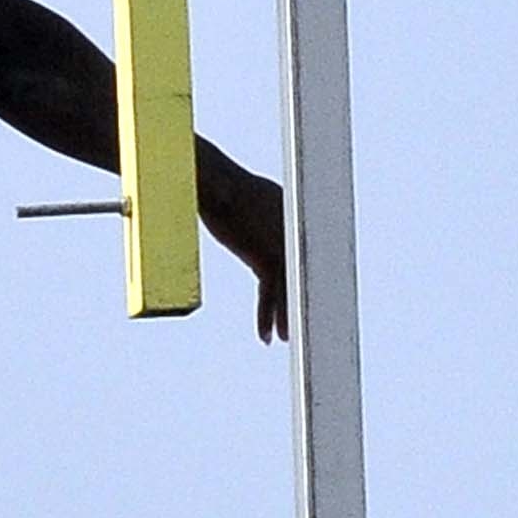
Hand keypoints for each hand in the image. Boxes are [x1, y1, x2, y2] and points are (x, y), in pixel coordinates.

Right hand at [205, 167, 288, 341]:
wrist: (213, 181)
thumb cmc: (210, 183)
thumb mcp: (230, 195)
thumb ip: (237, 208)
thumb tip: (221, 205)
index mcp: (283, 206)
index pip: (294, 244)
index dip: (294, 271)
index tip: (294, 290)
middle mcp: (291, 225)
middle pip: (301, 268)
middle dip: (302, 296)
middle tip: (307, 320)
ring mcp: (284, 241)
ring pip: (291, 285)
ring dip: (287, 314)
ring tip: (287, 336)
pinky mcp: (268, 255)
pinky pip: (272, 292)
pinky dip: (267, 315)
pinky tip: (265, 335)